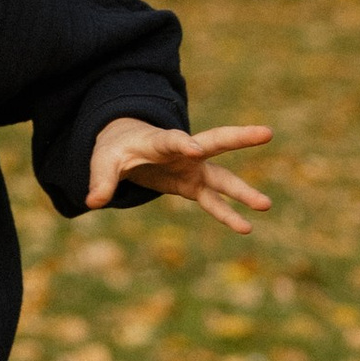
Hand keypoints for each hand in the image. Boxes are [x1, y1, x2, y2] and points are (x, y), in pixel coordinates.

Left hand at [86, 115, 272, 233]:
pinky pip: (213, 202)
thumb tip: (92, 201)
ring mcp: (192, 169)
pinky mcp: (192, 186)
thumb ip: (101, 180)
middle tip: (267, 132)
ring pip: (222, 177)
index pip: (171, 140)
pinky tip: (246, 228)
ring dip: (242, 191)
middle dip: (239, 137)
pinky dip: (228, 215)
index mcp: (159, 140)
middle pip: (215, 142)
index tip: (193, 148)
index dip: (181, 143)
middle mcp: (183, 152)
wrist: (126, 146)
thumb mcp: (102, 161)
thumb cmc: (115, 150)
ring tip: (266, 204)